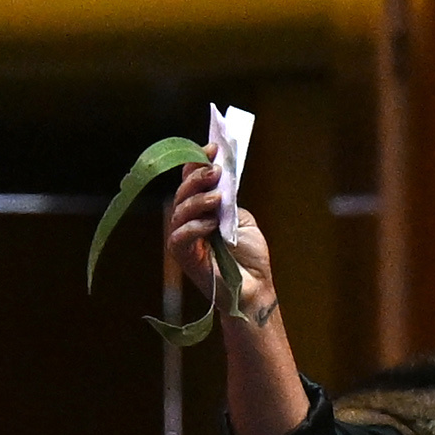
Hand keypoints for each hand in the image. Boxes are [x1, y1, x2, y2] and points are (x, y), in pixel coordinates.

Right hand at [163, 162, 278, 332]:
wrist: (254, 287)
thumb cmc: (249, 256)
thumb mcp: (241, 218)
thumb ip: (228, 199)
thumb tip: (219, 176)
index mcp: (201, 210)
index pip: (190, 181)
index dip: (196, 162)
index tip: (213, 148)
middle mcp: (189, 222)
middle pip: (182, 193)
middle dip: (197, 177)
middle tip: (215, 170)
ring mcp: (185, 240)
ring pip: (179, 212)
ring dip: (198, 200)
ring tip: (218, 197)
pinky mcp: (185, 258)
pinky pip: (180, 237)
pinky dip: (195, 227)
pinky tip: (211, 224)